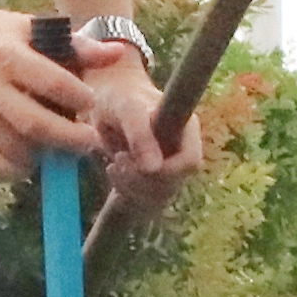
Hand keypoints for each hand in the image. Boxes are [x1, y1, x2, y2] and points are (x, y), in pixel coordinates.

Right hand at [0, 0, 122, 172]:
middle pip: (35, 125)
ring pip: (17, 149)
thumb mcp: (33, 28)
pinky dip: (18, 167)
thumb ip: (77, 46)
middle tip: (90, 142)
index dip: (79, 98)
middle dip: (70, 139)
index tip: (90, 103)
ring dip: (46, 154)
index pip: (53, 83)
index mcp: (7, 55)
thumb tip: (118, 54)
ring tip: (62, 143)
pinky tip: (33, 154)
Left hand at [76, 48, 180, 193]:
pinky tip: (114, 171)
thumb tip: (154, 168)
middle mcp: (183, 149)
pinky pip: (145, 199)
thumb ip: (140, 134)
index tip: (140, 163)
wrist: (106, 99)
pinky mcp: (154, 178)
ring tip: (114, 164)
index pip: (190, 162)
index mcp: (186, 128)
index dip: (168, 171)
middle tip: (118, 160)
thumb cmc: (119, 97)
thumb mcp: (126, 108)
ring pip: (159, 195)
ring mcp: (169, 165)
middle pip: (173, 182)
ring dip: (131, 186)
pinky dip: (126, 190)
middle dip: (143, 179)